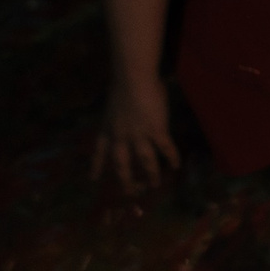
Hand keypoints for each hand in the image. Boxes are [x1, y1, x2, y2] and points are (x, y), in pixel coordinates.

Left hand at [95, 71, 178, 190]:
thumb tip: (129, 113)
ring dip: (150, 174)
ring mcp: (138, 136)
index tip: (93, 179)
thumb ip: (121, 114)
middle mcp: (120, 136)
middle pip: (121, 163)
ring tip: (154, 185)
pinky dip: (171, 158)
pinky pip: (165, 148)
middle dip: (124, 179)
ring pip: (144, 161)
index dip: (96, 166)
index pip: (99, 151)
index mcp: (108, 128)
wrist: (133, 79)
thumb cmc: (125, 84)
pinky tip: (176, 166)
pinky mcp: (156, 131)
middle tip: (128, 192)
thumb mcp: (115, 104)